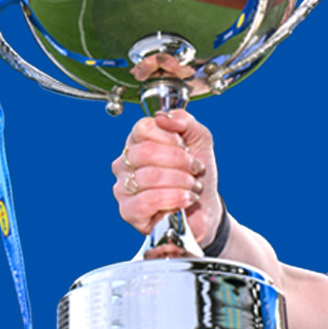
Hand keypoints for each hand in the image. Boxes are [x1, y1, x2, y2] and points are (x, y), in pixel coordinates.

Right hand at [113, 109, 222, 258]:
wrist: (204, 208)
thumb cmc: (196, 175)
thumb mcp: (199, 141)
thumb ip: (185, 121)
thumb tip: (163, 117)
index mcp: (137, 142)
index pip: (144, 128)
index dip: (170, 138)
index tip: (186, 148)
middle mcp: (125, 163)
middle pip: (146, 151)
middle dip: (179, 161)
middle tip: (194, 170)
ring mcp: (123, 187)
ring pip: (149, 176)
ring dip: (181, 181)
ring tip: (192, 187)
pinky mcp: (128, 211)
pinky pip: (147, 201)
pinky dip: (173, 199)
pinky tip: (185, 199)